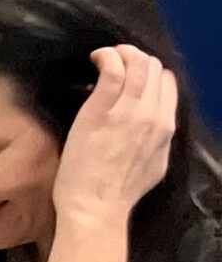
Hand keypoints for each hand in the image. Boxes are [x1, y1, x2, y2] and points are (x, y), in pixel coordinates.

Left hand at [51, 44, 176, 232]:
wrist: (95, 208)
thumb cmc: (117, 194)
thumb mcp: (153, 166)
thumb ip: (157, 141)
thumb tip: (152, 126)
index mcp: (165, 127)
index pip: (167, 83)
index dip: (151, 74)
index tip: (132, 78)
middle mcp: (152, 115)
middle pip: (153, 68)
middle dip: (136, 59)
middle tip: (116, 64)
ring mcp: (128, 111)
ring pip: (136, 63)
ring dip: (121, 53)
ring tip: (105, 57)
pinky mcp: (101, 109)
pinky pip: (112, 68)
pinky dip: (106, 56)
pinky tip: (96, 59)